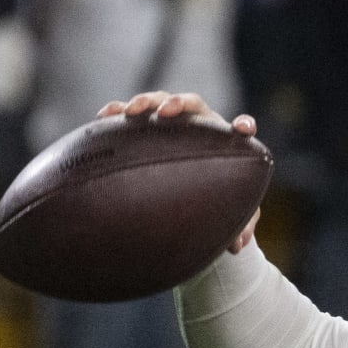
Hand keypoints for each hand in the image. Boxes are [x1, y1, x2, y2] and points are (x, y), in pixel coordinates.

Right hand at [97, 91, 261, 253]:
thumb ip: (240, 226)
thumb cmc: (216, 199)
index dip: (243, 126)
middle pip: (192, 104)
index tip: (245, 130)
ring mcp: (172, 123)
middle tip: (165, 112)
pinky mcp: (147, 127)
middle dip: (178, 103)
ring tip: (129, 111)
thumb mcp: (232, 214)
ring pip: (159, 102)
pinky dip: (117, 111)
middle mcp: (200, 126)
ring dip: (145, 102)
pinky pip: (130, 114)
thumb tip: (238, 246)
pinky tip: (102, 117)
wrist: (191, 195)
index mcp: (225, 142)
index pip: (239, 128)